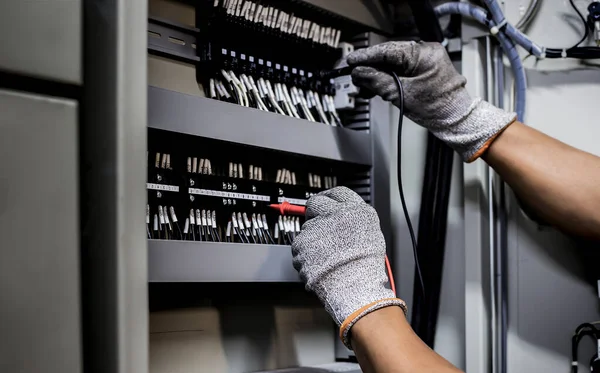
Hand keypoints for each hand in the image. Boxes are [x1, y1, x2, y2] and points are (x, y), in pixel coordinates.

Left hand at [291, 186, 405, 348]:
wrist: (355, 288)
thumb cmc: (365, 267)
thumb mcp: (370, 234)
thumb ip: (354, 219)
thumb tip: (341, 216)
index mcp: (355, 210)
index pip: (337, 192)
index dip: (329, 197)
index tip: (325, 201)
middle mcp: (334, 214)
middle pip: (316, 203)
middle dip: (315, 213)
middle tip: (320, 229)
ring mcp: (316, 228)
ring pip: (306, 227)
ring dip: (311, 238)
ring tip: (324, 255)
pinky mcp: (302, 243)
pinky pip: (299, 245)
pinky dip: (304, 254)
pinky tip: (317, 262)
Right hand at [347, 41, 516, 161]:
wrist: (455, 120)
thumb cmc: (437, 108)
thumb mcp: (401, 94)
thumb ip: (377, 81)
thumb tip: (359, 73)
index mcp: (423, 53)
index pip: (387, 51)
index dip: (366, 57)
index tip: (351, 61)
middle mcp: (425, 52)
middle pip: (389, 56)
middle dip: (370, 67)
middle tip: (354, 75)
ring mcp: (425, 60)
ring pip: (393, 64)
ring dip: (377, 74)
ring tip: (364, 85)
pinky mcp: (423, 70)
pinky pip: (400, 70)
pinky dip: (388, 78)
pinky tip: (376, 86)